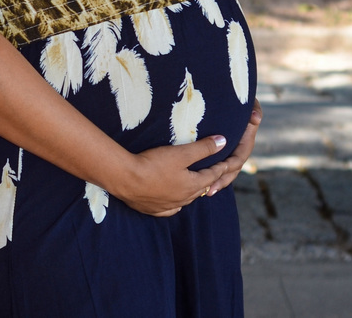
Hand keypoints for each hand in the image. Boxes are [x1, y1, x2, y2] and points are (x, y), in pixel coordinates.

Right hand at [108, 135, 228, 216]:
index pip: (211, 176)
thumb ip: (202, 148)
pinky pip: (169, 210)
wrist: (125, 179)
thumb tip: (223, 141)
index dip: (219, 168)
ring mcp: (168, 206)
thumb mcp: (180, 153)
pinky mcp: (153, 209)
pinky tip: (174, 204)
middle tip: (212, 174)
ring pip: (186, 200)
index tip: (226, 163)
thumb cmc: (153, 164)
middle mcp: (183, 199)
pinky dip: (175, 206)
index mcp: (192, 185)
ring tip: (193, 187)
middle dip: (208, 181)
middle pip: (200, 189)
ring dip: (192, 193)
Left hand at [207, 99, 262, 196]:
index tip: (219, 172)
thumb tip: (255, 119)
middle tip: (209, 190)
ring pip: (224, 172)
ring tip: (206, 192)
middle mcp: (237, 149)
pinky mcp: (218, 154)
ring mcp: (228, 153)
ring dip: (217, 182)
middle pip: (231, 170)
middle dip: (221, 180)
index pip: (239, 157)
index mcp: (244, 141)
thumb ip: (254, 107)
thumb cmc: (236, 98)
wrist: (222, 95)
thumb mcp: (248, 101)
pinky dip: (209, 176)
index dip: (229, 166)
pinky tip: (199, 185)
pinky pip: (215, 168)